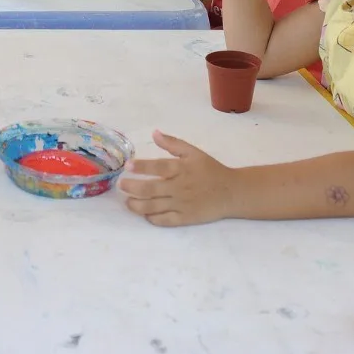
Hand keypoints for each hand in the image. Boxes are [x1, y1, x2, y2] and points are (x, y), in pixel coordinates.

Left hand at [118, 131, 236, 226]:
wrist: (231, 192)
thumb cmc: (210, 170)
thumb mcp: (194, 152)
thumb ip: (173, 143)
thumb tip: (154, 133)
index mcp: (181, 169)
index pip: (157, 167)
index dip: (140, 167)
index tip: (127, 166)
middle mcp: (179, 187)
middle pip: (150, 189)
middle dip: (132, 188)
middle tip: (121, 185)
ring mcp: (181, 205)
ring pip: (153, 207)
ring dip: (137, 205)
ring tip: (128, 202)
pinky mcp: (185, 218)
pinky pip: (165, 220)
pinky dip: (152, 218)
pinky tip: (145, 214)